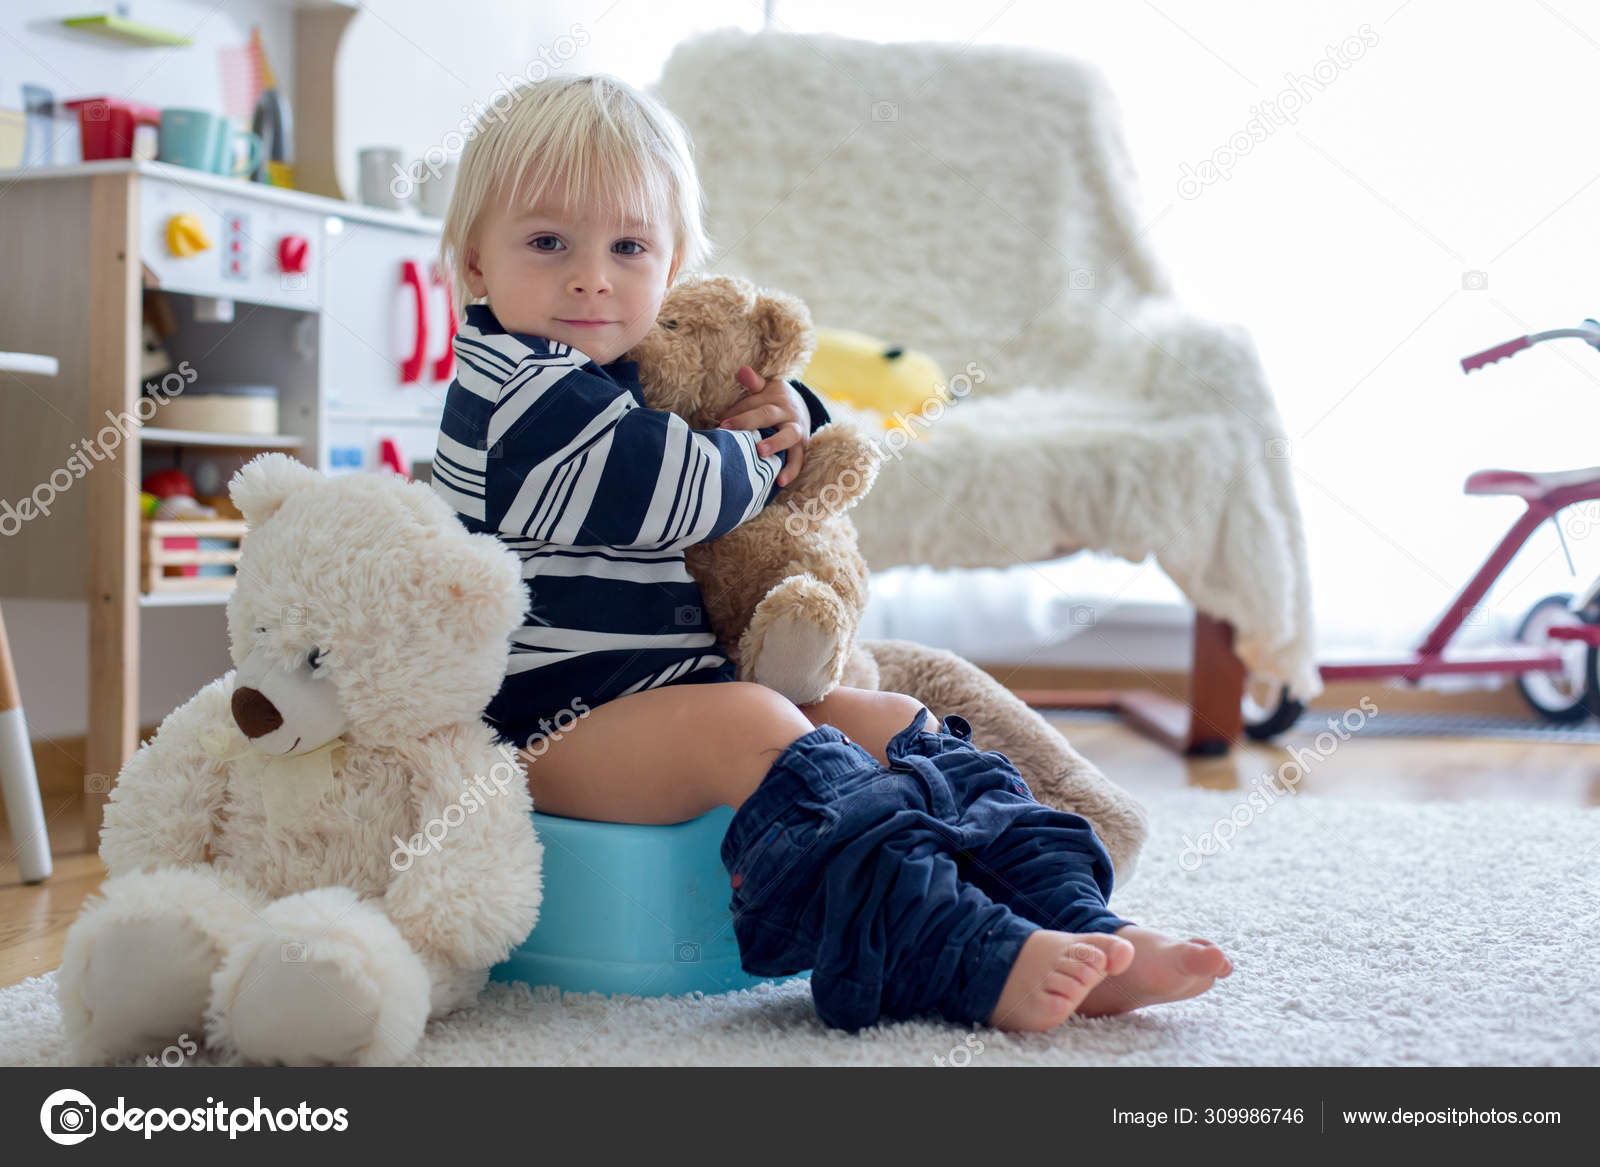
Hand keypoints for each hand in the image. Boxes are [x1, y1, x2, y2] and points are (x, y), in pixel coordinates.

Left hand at [718, 365, 808, 487]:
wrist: (803, 410)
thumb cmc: (775, 401)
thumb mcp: (766, 388)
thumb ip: (753, 382)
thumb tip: (742, 371)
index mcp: (775, 396)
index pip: (752, 402)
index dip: (736, 411)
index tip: (719, 421)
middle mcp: (787, 412)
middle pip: (767, 415)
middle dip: (747, 422)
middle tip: (727, 429)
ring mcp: (796, 430)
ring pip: (788, 436)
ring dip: (775, 444)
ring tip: (760, 453)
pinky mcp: (801, 447)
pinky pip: (798, 459)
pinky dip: (791, 470)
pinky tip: (780, 481)